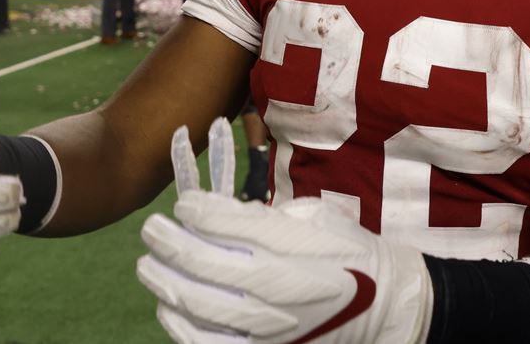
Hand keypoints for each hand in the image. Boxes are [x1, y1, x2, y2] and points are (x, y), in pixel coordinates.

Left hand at [137, 120, 431, 343]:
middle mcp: (280, 285)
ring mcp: (271, 325)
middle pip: (206, 263)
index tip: (182, 203)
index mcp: (295, 245)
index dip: (197, 210)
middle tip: (152, 229)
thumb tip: (219, 211)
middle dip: (170, 242)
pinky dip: (181, 326)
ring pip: (200, 304)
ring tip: (148, 265)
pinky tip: (167, 307)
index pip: (231, 224)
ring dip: (166, 282)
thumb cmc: (347, 252)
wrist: (381, 306)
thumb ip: (268, 215)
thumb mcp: (317, 217)